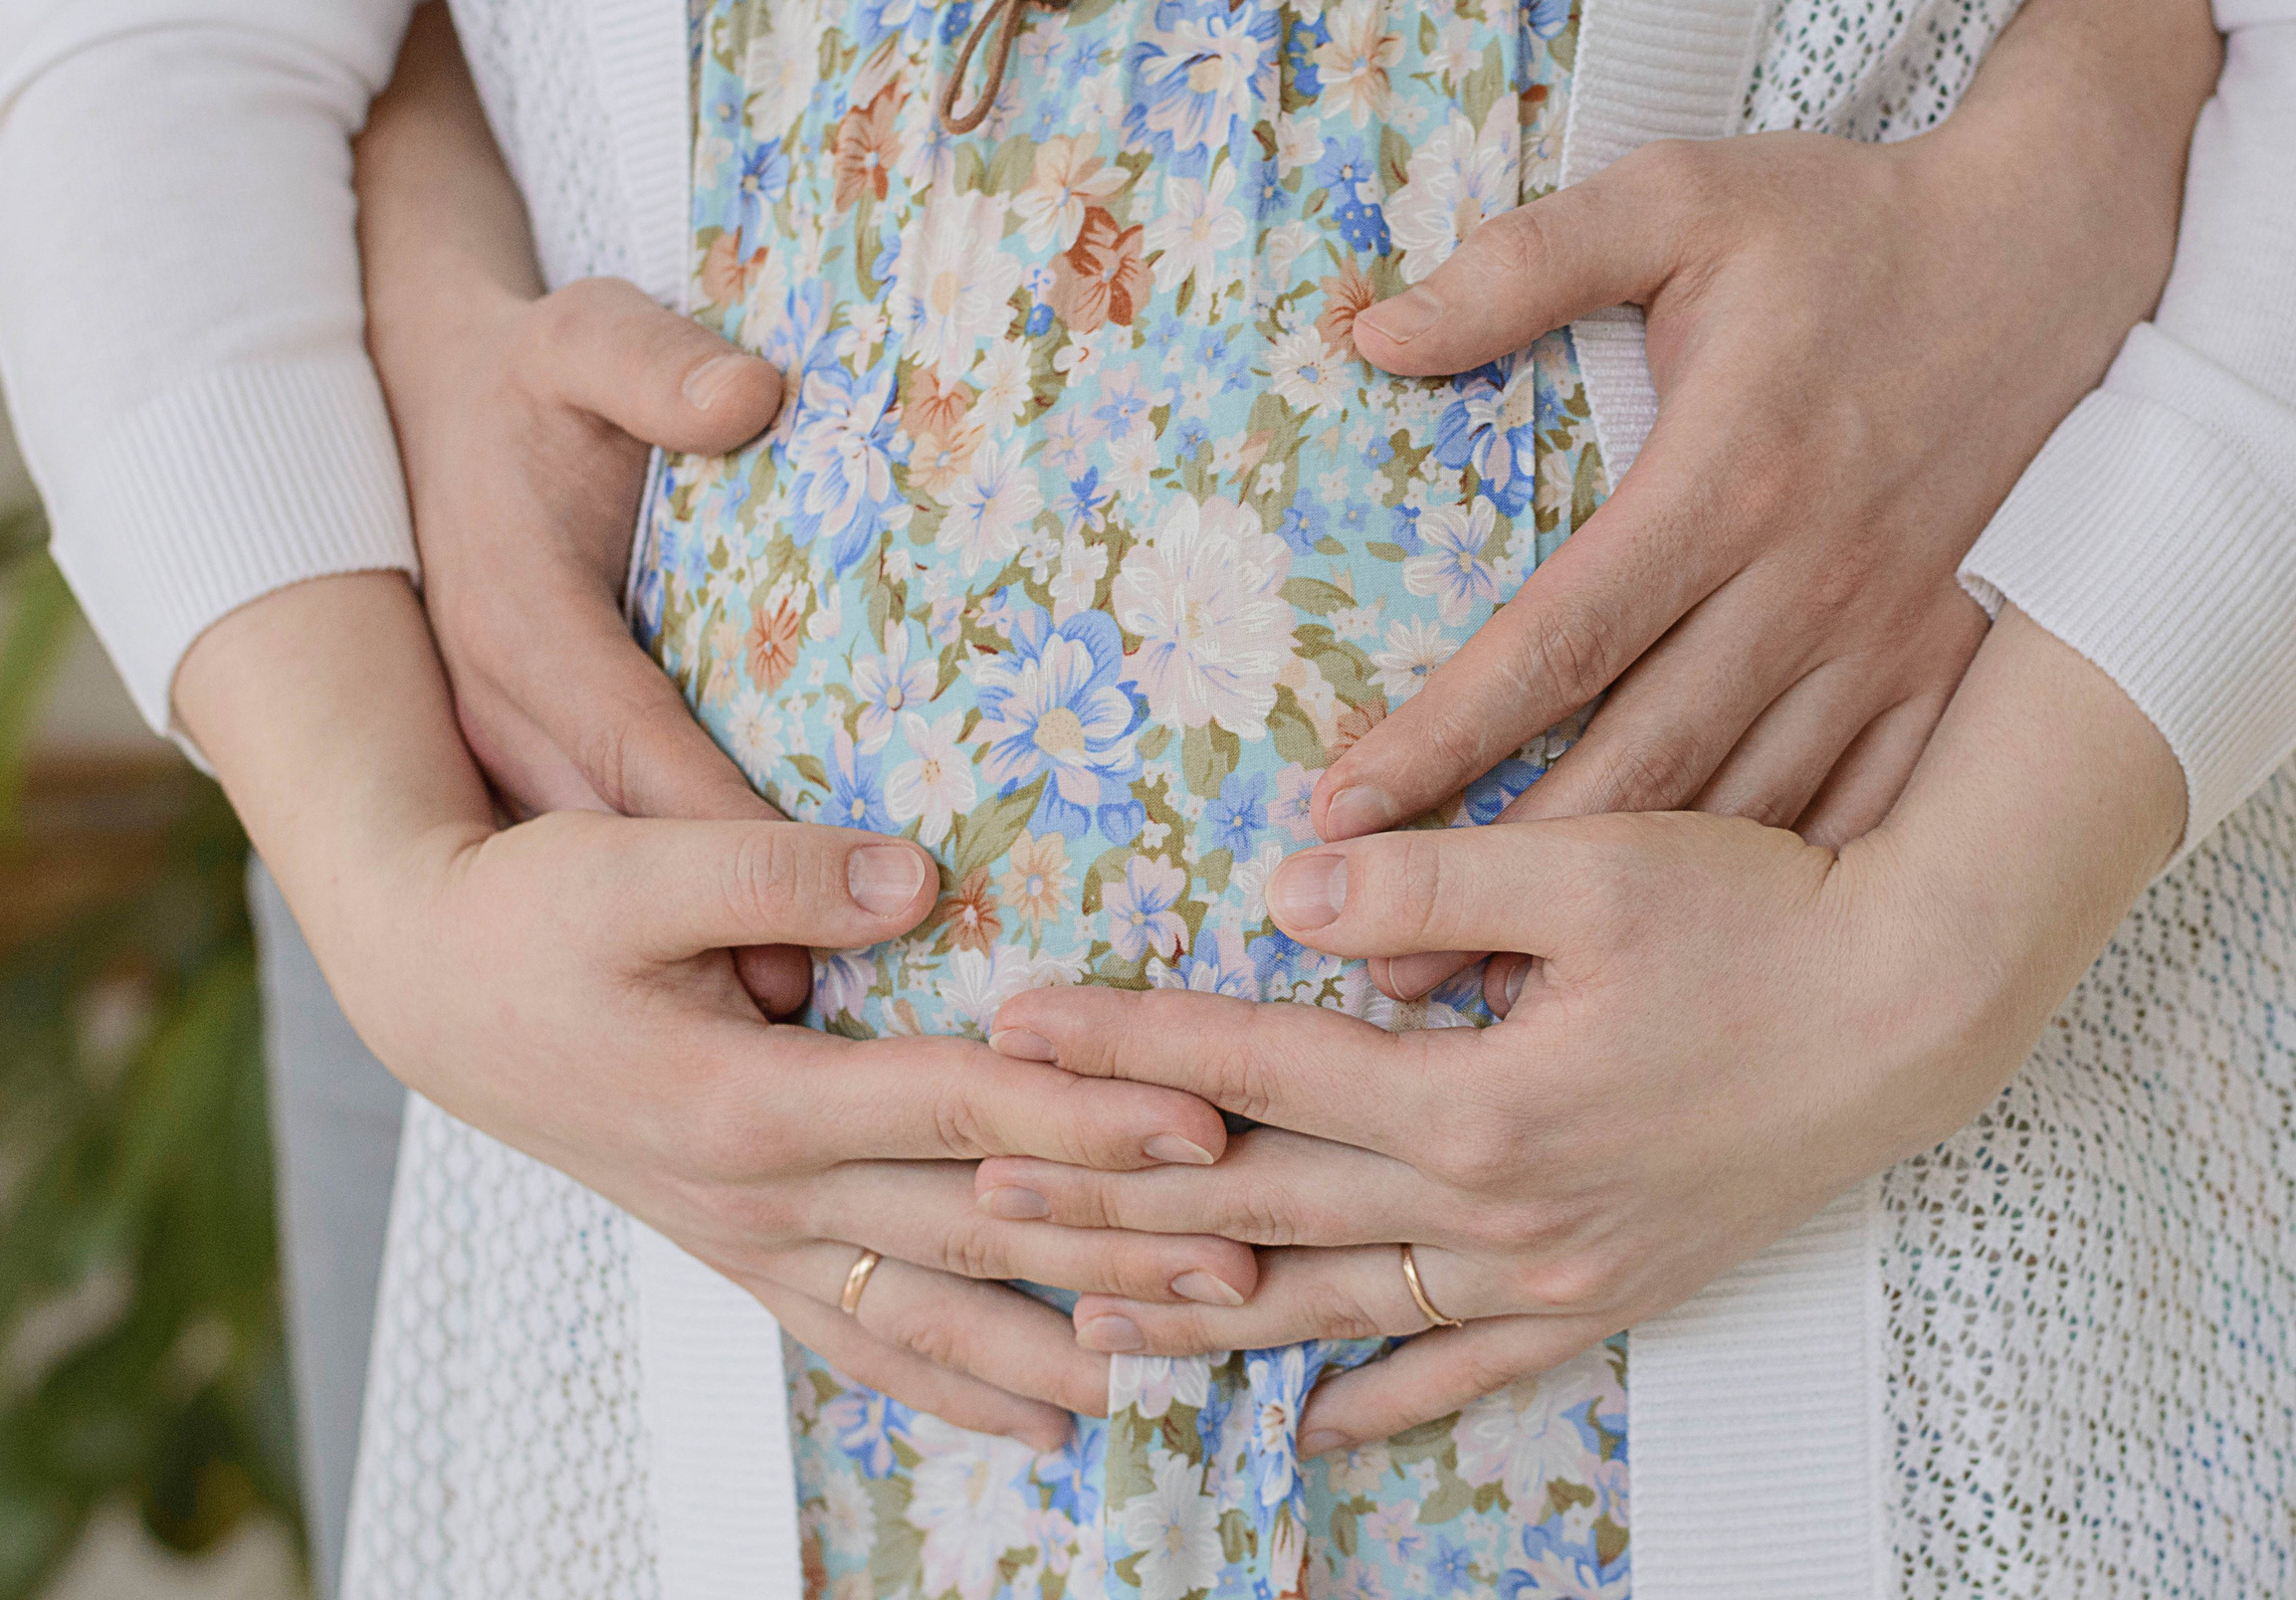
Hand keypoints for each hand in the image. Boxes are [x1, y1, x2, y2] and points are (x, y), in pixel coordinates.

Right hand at [182, 569, 1257, 1454]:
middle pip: (972, 1229)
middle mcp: (761, 1193)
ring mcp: (751, 1237)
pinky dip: (949, 1383)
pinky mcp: (741, 1249)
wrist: (430, 995)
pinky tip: (1033, 1418)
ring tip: (1172, 1377)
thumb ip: (780, 869)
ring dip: (1051, 1344)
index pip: (958, 1109)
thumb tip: (926, 880)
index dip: (1085, 1118)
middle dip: (1114, 1252)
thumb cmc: (534, 912)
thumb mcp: (633, 865)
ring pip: (926, 1311)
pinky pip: (859, 1339)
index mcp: (749, 1099)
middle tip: (1249, 1270)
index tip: (1203, 1125)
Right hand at [356, 4, 811, 1010]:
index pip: (640, 747)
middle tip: (854, 1017)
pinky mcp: (519, 778)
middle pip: (629, 853)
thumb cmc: (533, 377)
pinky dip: (686, 936)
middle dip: (738, 935)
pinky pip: (611, 874)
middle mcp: (504, 713)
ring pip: (614, 886)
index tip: (840, 903)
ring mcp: (501, 758)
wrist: (424, 403)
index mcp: (525, 624)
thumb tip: (750, 395)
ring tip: (833, 1041)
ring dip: (710, 958)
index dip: (738, 831)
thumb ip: (657, 365)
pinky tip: (783, 986)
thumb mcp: (584, 337)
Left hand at [971, 609, 2183, 1453]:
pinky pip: (1465, 1373)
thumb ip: (1425, 886)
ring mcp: (1547, 1270)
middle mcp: (1492, 1204)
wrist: (1917, 1014)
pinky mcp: (1603, 1298)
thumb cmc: (1766, 918)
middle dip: (1112, 1195)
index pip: (1254, 1066)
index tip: (1018, 1029)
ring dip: (1204, 1314)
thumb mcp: (1595, 867)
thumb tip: (1284, 892)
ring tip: (1085, 1322)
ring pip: (1335, 1304)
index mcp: (1474, 1093)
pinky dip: (1378, 1400)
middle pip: (1261, 1204)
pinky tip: (1305, 1425)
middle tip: (985, 1189)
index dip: (1126, 1043)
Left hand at [1329, 0, 2219, 996]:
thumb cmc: (1855, 228)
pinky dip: (1763, 900)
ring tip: (1500, 1003)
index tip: (1337, 814)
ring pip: (1738, 816)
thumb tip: (1372, 334)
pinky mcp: (1945, 676)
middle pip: (1637, 764)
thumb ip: (1525, 262)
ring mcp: (1889, 645)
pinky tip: (1685, 974)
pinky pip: (1849, 817)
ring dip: (1623, 921)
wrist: (2066, 253)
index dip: (1441, 736)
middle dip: (1504, 879)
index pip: (1556, 641)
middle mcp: (1807, 585)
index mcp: (1728, 480)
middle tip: (1384, 969)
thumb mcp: (1683, 200)